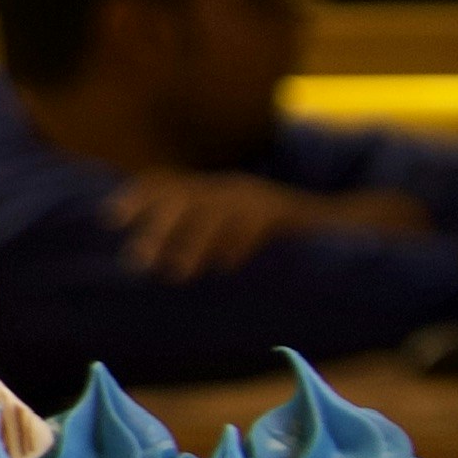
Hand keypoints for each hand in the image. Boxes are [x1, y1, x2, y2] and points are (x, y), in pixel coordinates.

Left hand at [108, 170, 430, 278]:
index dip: (140, 198)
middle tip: (137, 262)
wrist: (347, 227)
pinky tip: (224, 268)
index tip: (110, 218)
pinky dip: (239, 245)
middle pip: (189, 199)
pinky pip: (261, 226)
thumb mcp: (235, 230)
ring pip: (220, 215)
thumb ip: (200, 236)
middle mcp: (236, 187)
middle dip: (159, 228)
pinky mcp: (291, 214)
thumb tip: (155, 260)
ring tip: (174, 273)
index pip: (171, 184)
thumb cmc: (283, 237)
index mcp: (218, 188)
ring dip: (193, 244)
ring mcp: (264, 198)